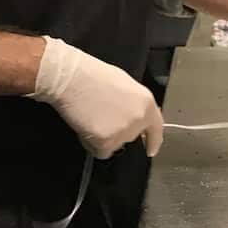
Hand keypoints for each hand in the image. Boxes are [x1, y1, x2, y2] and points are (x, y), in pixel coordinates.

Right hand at [30, 36, 162, 158]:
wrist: (72, 79)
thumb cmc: (93, 76)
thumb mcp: (124, 85)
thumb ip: (134, 104)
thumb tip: (132, 116)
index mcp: (146, 103)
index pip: (156, 129)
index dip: (153, 142)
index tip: (151, 150)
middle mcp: (139, 119)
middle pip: (130, 137)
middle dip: (117, 132)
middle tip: (101, 116)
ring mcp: (123, 132)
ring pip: (114, 145)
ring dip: (103, 138)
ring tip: (92, 118)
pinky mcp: (106, 141)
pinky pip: (100, 151)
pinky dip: (92, 144)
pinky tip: (86, 127)